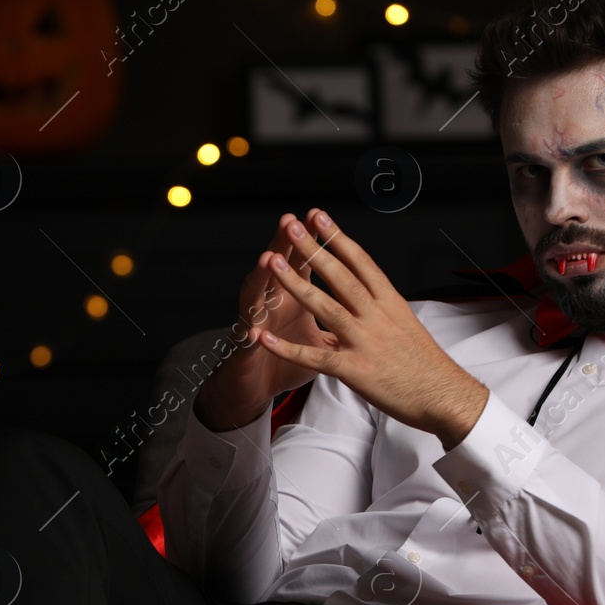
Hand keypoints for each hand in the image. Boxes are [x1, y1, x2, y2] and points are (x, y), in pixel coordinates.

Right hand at [196, 212, 339, 429]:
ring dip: (261, 279)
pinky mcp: (244, 353)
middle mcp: (270, 305)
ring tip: (268, 260)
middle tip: (290, 222)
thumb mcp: (315, 339)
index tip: (318, 216)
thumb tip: (360, 301)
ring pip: (256, 297)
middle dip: (284, 245)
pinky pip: (248, 344)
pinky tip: (254, 331)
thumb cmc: (282, 361)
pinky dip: (252, 338)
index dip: (310, 242)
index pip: (302, 264)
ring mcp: (255, 325)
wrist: (252, 388)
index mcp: (292, 299)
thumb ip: (332, 317)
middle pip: (277, 270)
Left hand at [252, 208, 488, 445]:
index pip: (361, 262)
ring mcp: (365, 342)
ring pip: (324, 307)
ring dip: (295, 283)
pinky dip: (287, 347)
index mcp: (390, 303)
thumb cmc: (427, 364)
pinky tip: (264, 336)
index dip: (338, 238)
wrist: (445, 397)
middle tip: (293, 227)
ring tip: (273, 263)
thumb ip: (379, 309)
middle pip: (340, 276)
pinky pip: (314, 356)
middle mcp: (377, 316)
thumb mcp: (406, 325)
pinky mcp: (354, 370)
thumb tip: (360, 297)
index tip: (319, 217)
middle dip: (314, 249)